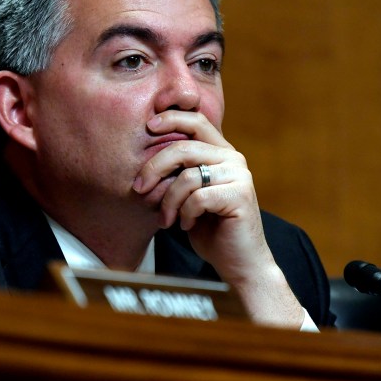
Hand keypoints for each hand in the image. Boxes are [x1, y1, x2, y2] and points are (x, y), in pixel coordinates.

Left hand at [132, 110, 304, 327]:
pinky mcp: (241, 195)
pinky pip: (197, 198)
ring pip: (187, 176)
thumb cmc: (209, 229)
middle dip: (154, 167)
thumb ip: (176, 172)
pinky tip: (186, 225)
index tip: (149, 125)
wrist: (238, 262)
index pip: (196, 121)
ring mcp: (240, 175)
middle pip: (184, 148)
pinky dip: (185, 214)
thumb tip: (143, 157)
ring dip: (168, 201)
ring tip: (166, 218)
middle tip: (139, 188)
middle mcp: (233, 158)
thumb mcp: (187, 194)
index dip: (172, 118)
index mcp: (221, 152)